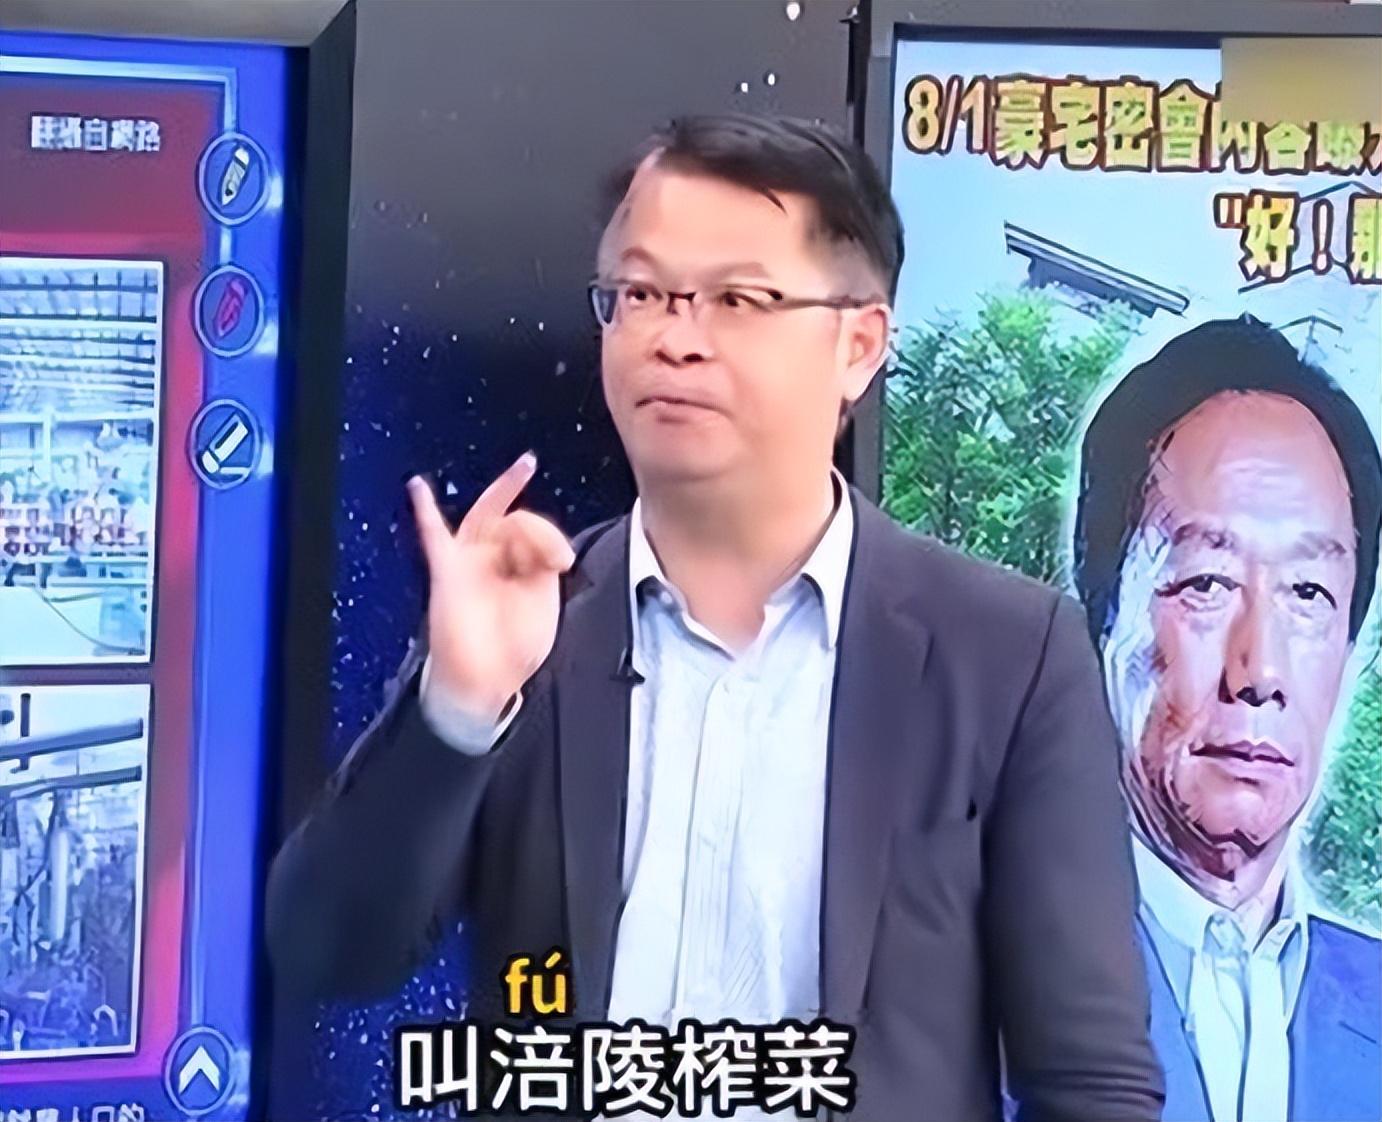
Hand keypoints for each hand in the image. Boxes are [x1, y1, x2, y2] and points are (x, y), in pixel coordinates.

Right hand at [408, 453, 573, 721]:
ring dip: (505, 500)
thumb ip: (543, 565)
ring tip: (522, 486)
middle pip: (512, 519)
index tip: (562, 560)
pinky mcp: (447, 571)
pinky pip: (431, 536)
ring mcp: (469, 563)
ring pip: (486, 516)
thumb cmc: (513, 651)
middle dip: (534, 524)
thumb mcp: (544, 602)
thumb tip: (540, 543)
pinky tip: (418, 487)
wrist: (485, 682)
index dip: (551, 538)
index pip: (536, 533)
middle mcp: (495, 561)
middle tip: (544, 526)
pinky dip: (424, 510)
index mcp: (522, 568)